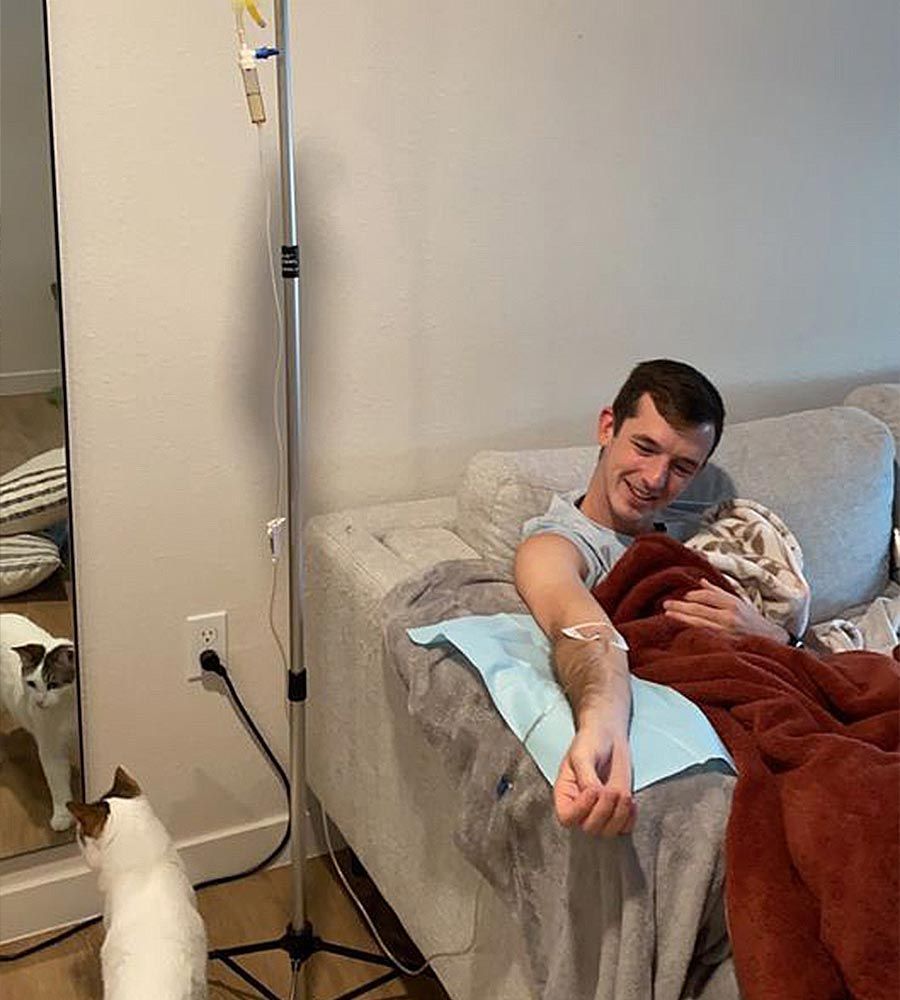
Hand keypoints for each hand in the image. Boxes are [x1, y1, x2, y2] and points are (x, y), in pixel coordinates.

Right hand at [554, 721, 634, 836]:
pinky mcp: (617, 811)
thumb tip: (595, 795)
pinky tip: (630, 801)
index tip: (593, 790)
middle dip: (603, 811)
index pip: (566, 818)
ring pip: (608, 832)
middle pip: (589, 828)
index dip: (580, 810)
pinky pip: (624, 829)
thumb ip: (586, 776)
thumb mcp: (582, 755)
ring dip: (619, 815)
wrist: (609, 736)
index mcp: (565, 794)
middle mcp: (581, 807)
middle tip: (610, 790)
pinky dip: (630, 819)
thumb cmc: (591, 742)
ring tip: (623, 794)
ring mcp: (600, 811)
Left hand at [663, 578, 787, 641]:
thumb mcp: (738, 602)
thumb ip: (718, 592)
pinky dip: (690, 633)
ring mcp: (725, 633)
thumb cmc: (752, 621)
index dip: (692, 595)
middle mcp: (728, 618)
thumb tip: (700, 580)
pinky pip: (703, 638)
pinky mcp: (723, 646)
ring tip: (667, 616)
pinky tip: (679, 631)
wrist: (771, 641)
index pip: (706, 596)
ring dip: (680, 619)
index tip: (683, 596)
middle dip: (679, 606)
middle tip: (665, 605)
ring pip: (697, 624)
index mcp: (732, 604)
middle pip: (698, 610)